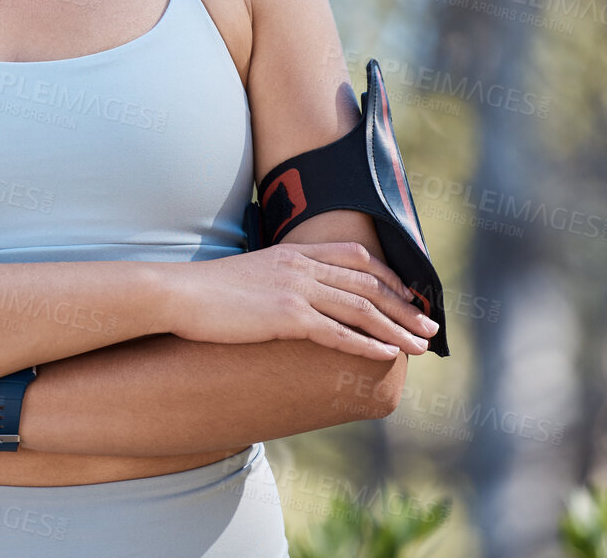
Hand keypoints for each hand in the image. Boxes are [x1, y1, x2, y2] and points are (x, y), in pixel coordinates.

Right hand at [165, 241, 439, 359]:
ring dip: (396, 328)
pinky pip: (337, 332)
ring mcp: (295, 289)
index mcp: (294, 252)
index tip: (410, 294)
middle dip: (404, 306)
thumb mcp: (249, 275)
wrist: (177, 293)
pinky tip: (387, 354)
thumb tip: (292, 298)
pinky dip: (366, 344)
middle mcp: (301, 266)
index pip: (356, 257)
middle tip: (429, 326)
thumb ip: (277, 278)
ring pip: (361, 308)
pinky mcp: (286, 316)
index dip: (389, 276)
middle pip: (368, 284)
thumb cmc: (205, 290)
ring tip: (420, 346)